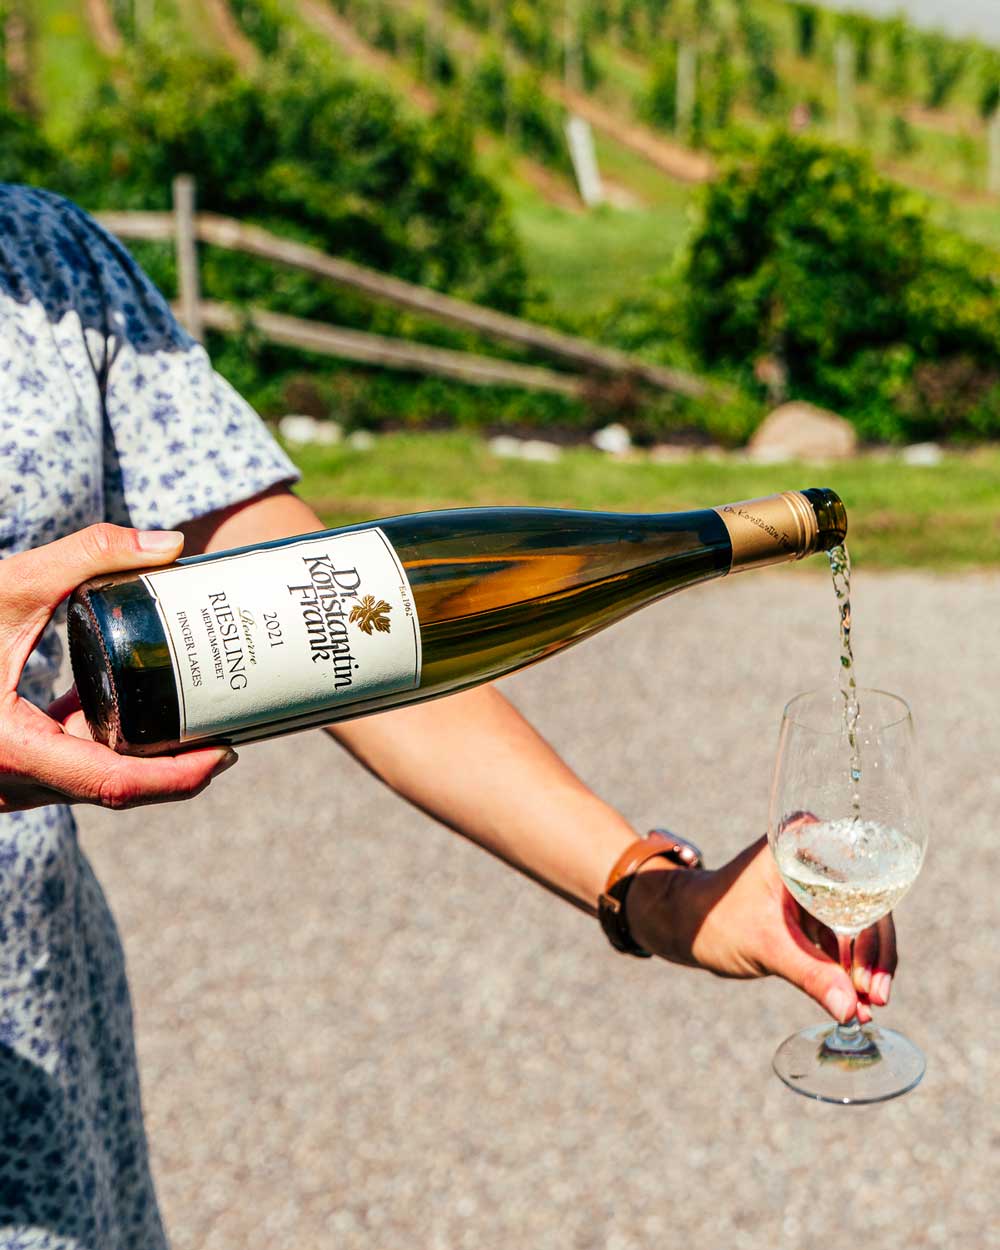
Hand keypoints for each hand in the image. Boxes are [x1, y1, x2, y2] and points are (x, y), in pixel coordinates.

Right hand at [0, 524, 236, 811]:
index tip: (227, 752)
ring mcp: (0, 781)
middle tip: (232, 731)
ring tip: (199, 718)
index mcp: (4, 748)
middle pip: (111, 788)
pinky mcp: (3, 765)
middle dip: (176, 769)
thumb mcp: (8, 583)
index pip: (111, 782)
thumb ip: (87, 555)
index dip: (177, 776)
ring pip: (88, 780)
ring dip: (141, 756)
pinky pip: (64, 765)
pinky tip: (135, 707)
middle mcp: (2, 780)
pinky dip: (101, 742)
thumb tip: (169, 541)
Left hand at [626, 835, 896, 1023]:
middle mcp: (817, 851)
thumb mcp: (766, 946)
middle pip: (868, 905)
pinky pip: (845, 935)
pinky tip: (858, 1003)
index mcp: (804, 841)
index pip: (861, 886)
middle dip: (872, 956)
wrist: (686, 924)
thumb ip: (810, 975)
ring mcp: (818, 878)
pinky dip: (849, 968)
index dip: (873, 936)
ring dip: (864, 967)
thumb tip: (851, 1010)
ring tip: (869, 1008)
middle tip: (876, 999)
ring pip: (861, 924)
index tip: (872, 979)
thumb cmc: (716, 920)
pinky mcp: (815, 904)